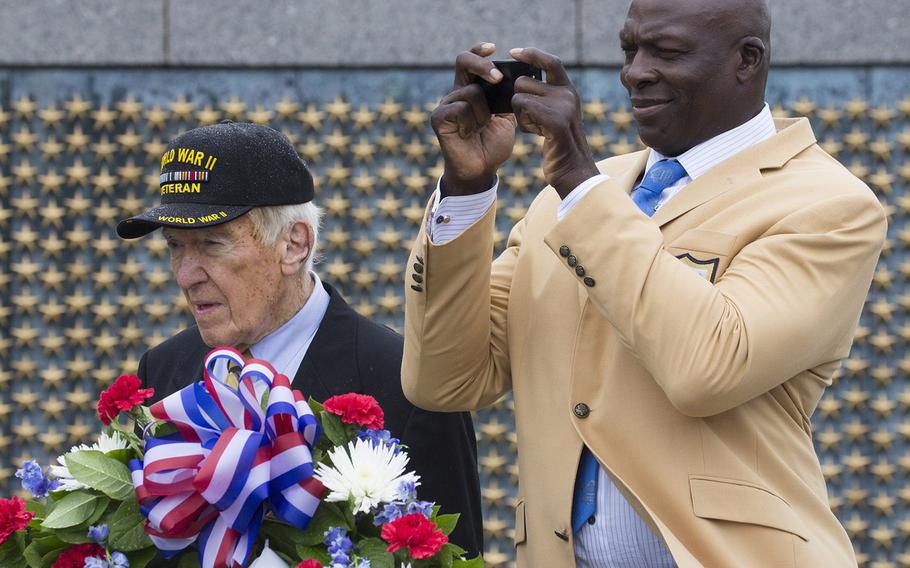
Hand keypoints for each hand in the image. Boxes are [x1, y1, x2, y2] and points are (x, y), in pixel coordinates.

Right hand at [432, 43, 516, 195]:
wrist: (481, 169)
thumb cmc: (493, 144)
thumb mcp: (506, 116)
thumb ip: (506, 97)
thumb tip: (517, 77)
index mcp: (472, 89)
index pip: (472, 60)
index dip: (480, 51)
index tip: (494, 48)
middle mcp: (457, 93)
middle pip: (463, 61)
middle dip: (483, 66)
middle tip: (498, 78)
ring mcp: (446, 104)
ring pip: (470, 92)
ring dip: (484, 111)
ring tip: (482, 127)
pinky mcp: (439, 118)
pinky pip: (459, 108)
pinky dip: (470, 121)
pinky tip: (469, 133)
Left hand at [510, 47, 599, 198]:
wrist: (572, 171)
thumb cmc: (559, 145)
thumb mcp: (555, 116)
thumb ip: (546, 97)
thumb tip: (522, 79)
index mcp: (568, 90)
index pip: (550, 62)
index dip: (532, 54)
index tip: (514, 53)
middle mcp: (568, 94)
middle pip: (524, 81)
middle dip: (518, 98)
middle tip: (530, 118)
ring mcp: (563, 106)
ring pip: (520, 95)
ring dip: (519, 113)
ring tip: (535, 127)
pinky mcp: (556, 121)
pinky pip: (524, 109)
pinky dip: (524, 123)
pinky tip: (536, 134)